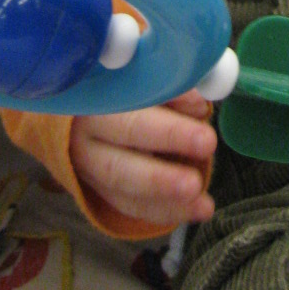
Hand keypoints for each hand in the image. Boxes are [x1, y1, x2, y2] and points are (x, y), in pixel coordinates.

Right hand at [70, 89, 216, 227]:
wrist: (85, 107)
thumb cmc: (123, 85)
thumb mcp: (142, 79)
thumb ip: (171, 90)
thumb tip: (199, 103)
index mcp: (93, 102)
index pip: (130, 120)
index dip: (167, 129)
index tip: (204, 135)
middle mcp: (84, 140)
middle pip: (118, 165)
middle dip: (159, 176)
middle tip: (195, 182)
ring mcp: (88, 169)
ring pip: (123, 191)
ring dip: (165, 200)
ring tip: (203, 205)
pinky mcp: (99, 189)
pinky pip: (130, 205)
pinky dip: (165, 209)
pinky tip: (198, 209)